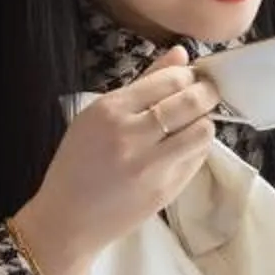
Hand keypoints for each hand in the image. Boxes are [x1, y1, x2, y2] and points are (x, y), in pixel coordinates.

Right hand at [7, 47, 218, 274]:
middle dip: (207, 93)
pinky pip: (196, 159)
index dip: (189, 76)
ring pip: (202, 131)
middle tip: (207, 94)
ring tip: (193, 124)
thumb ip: (143, 83)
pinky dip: (196, 149)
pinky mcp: (165, 190)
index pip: (169, 80)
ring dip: (204, 123)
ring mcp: (150, 166)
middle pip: (191, 102)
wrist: (67, 221)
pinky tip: (182, 149)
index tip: (192, 79)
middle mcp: (131, 136)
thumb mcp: (97, 116)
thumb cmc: (77, 165)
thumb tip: (181, 54)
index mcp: (110, 110)